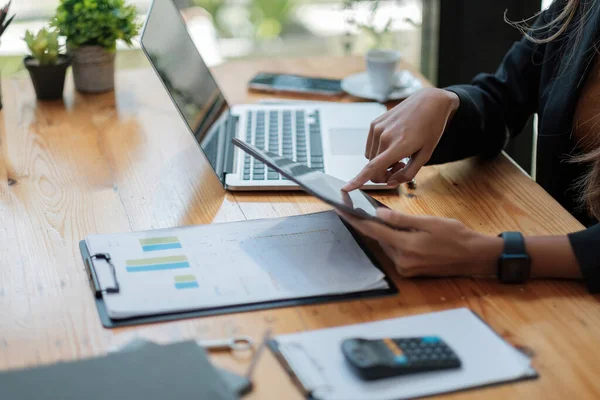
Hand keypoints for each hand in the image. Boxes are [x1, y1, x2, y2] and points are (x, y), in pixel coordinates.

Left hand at [339, 208, 502, 276]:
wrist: (474, 257)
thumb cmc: (456, 236)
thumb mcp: (430, 222)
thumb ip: (402, 220)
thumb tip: (379, 214)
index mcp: (407, 246)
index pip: (373, 231)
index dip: (354, 219)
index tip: (340, 210)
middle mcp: (402, 260)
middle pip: (378, 238)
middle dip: (369, 223)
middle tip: (358, 207)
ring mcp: (406, 268)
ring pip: (386, 245)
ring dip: (383, 232)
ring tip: (380, 216)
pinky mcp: (409, 271)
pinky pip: (394, 252)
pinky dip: (392, 240)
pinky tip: (396, 230)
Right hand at [342, 88, 459, 190]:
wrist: (429, 102)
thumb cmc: (431, 128)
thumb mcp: (425, 155)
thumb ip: (407, 173)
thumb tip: (390, 182)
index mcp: (399, 145)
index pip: (373, 167)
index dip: (358, 180)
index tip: (346, 188)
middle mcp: (384, 136)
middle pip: (373, 168)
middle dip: (384, 173)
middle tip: (401, 166)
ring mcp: (377, 128)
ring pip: (371, 158)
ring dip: (381, 161)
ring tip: (399, 153)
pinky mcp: (374, 123)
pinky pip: (370, 146)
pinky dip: (379, 150)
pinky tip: (393, 142)